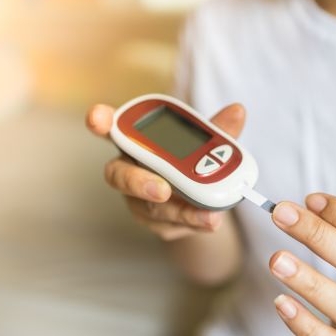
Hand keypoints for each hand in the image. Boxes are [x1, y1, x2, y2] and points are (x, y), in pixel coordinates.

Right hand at [86, 102, 244, 240]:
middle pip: (119, 176)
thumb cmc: (189, 162)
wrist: (196, 200)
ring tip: (208, 216)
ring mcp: (138, 200)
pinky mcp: (155, 222)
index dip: (101, 121)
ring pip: (150, 208)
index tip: (97, 116)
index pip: (111, 129)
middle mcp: (130, 170)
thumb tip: (238, 111)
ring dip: (179, 211)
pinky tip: (211, 221)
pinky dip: (193, 222)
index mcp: (137, 142)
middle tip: (161, 190)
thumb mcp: (204, 144)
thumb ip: (217, 131)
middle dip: (139, 182)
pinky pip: (170, 225)